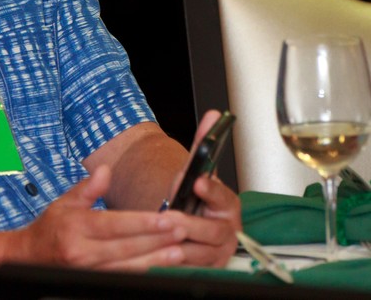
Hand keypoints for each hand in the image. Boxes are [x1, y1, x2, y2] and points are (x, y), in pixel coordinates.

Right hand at [14, 165, 187, 269]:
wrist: (28, 257)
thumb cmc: (51, 228)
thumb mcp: (65, 203)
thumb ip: (88, 188)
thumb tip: (105, 170)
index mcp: (76, 227)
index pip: (114, 225)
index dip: (141, 222)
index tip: (165, 218)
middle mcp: (82, 251)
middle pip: (125, 247)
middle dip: (156, 240)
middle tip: (181, 231)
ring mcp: (88, 270)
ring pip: (127, 267)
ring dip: (155, 260)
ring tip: (178, 252)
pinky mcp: (93, 282)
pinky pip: (123, 278)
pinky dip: (143, 273)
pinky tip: (160, 267)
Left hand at [164, 110, 241, 266]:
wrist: (186, 228)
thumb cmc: (193, 200)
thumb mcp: (194, 173)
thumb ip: (203, 146)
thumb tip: (215, 115)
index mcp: (227, 206)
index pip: (223, 198)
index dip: (210, 191)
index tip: (197, 182)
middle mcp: (228, 232)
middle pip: (213, 232)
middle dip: (190, 224)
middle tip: (170, 218)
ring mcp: (218, 254)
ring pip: (201, 254)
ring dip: (181, 249)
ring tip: (165, 242)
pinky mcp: (205, 271)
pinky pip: (190, 271)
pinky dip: (175, 267)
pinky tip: (160, 260)